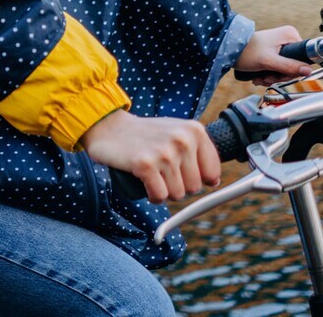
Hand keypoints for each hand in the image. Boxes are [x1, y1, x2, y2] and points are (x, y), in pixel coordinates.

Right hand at [80, 110, 220, 203]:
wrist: (108, 126)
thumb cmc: (145, 135)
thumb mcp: (177, 133)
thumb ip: (198, 151)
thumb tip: (214, 182)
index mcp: (194, 131)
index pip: (212, 174)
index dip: (197, 178)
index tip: (182, 171)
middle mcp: (183, 140)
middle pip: (194, 188)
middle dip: (178, 185)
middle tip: (161, 169)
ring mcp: (164, 152)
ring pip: (177, 195)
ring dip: (163, 190)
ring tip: (152, 172)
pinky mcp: (145, 165)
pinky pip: (159, 196)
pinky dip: (152, 195)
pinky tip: (144, 181)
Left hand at [236, 26, 318, 85]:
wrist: (228, 50)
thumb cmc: (246, 51)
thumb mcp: (269, 61)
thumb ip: (289, 66)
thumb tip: (309, 71)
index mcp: (290, 35)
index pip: (303, 59)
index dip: (293, 71)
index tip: (280, 76)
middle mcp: (287, 38)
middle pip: (294, 66)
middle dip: (279, 76)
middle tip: (266, 78)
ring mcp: (281, 45)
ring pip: (285, 69)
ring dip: (272, 77)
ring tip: (259, 77)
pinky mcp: (274, 52)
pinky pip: (277, 68)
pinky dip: (268, 74)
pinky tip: (258, 76)